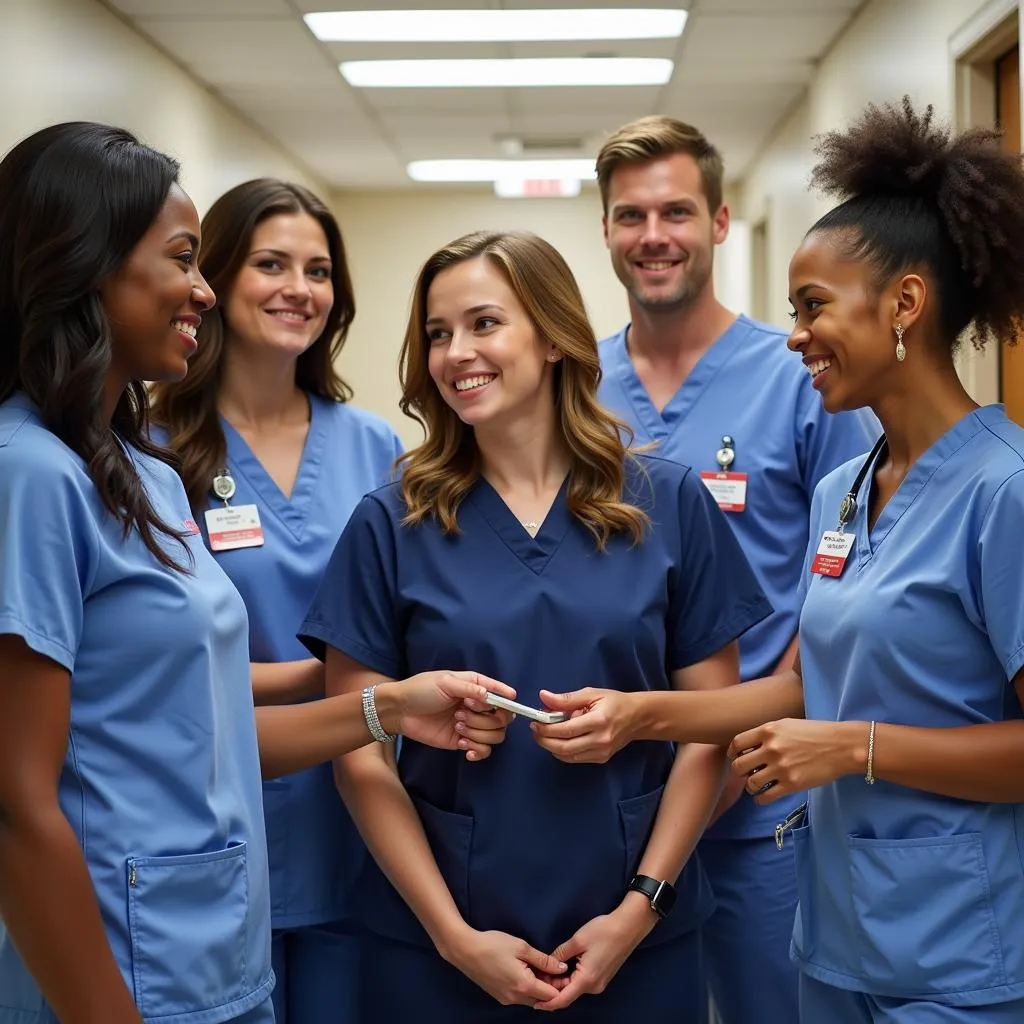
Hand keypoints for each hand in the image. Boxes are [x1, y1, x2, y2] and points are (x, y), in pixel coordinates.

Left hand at [388, 672, 515, 760]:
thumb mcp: (444, 682)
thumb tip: (489, 695)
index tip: (509, 703)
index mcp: (474, 686)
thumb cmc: (420, 690)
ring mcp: (471, 725)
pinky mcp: (463, 741)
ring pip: (495, 735)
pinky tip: (462, 746)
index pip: (500, 694)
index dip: (507, 700)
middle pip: (502, 718)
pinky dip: (477, 750)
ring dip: (478, 733)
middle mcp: (477, 706)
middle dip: (485, 719)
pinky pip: (483, 750)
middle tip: (461, 714)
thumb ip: (469, 688)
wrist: (399, 711)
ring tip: (457, 727)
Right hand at [444, 928, 567, 1005]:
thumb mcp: (521, 947)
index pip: (552, 996)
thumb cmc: (494, 945)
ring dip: (538, 988)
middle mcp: (516, 999)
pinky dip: (526, 988)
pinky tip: (524, 972)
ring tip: (538, 967)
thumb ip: (544, 960)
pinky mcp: (499, 997)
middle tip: (551, 967)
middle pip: (542, 1000)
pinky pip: (519, 997)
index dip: (560, 985)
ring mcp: (506, 1000)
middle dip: (550, 987)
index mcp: (524, 986)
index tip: (563, 971)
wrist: (466, 950)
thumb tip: (562, 968)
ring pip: (530, 1000)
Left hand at [530, 688, 638, 763]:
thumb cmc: (614, 702)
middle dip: (544, 740)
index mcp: (598, 721)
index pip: (565, 730)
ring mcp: (601, 753)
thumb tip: (543, 697)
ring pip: (567, 756)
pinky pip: (575, 759)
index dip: (546, 728)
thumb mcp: (591, 694)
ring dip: (551, 747)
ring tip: (545, 734)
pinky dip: (562, 751)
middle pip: (564, 747)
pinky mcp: (601, 759)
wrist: (637, 718)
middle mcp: (600, 740)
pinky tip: (559, 740)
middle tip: (535, 731)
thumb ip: (566, 698)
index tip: (535, 722)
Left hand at [534, 898, 654, 1010]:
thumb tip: (548, 963)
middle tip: (536, 978)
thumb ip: (560, 954)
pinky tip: (561, 968)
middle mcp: (594, 986)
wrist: (628, 927)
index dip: (548, 1003)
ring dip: (561, 983)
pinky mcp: (602, 976)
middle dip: (552, 989)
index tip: (534, 1003)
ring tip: (545, 972)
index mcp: (587, 980)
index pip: (563, 999)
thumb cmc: (603, 932)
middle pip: (568, 994)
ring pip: (575, 987)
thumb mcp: (578, 940)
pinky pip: (582, 982)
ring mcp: (599, 982)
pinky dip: (570, 978)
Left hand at [728, 718, 865, 803]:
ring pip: (750, 783)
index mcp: (768, 730)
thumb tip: (750, 748)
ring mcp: (781, 768)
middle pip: (739, 766)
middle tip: (746, 774)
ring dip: (750, 787)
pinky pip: (765, 797)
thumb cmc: (815, 733)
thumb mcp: (787, 724)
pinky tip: (764, 797)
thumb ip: (767, 734)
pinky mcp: (791, 785)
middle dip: (739, 772)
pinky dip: (760, 799)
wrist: (841, 746)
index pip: (737, 743)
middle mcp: (771, 748)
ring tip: (756, 787)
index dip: (733, 753)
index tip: (735, 758)